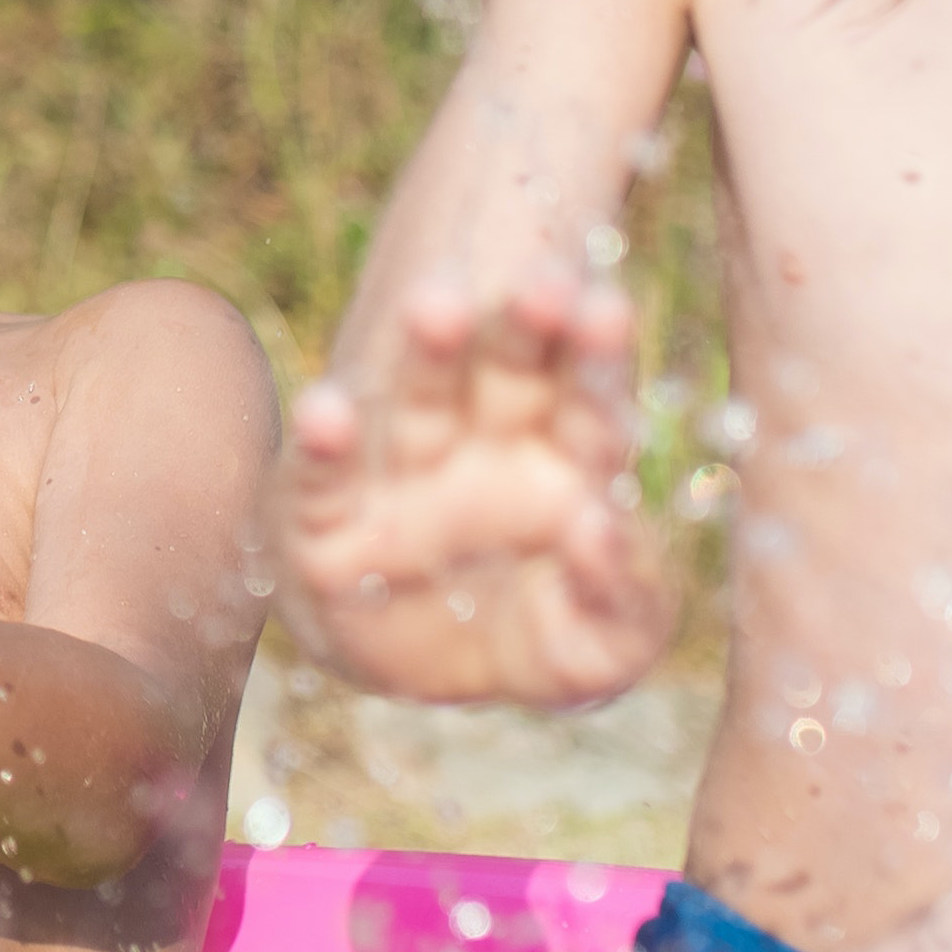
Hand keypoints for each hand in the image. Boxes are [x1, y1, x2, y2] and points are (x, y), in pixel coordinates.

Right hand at [277, 273, 677, 704]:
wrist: (421, 666)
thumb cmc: (534, 640)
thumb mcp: (601, 645)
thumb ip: (625, 598)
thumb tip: (601, 527)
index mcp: (564, 454)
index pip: (587, 392)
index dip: (597, 353)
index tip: (608, 310)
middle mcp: (485, 442)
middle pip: (509, 370)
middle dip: (525, 325)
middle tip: (545, 285)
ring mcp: (406, 471)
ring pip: (421, 399)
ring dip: (429, 351)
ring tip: (436, 305)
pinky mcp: (331, 516)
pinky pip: (328, 475)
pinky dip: (327, 444)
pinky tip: (327, 411)